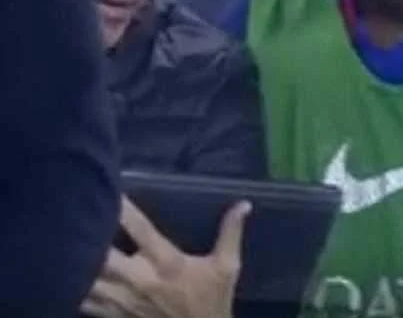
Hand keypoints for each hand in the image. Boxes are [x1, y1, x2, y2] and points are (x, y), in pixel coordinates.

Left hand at [80, 196, 250, 317]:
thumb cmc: (211, 301)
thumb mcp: (227, 267)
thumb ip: (230, 233)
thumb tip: (244, 203)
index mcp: (167, 263)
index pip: (140, 231)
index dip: (124, 209)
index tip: (111, 189)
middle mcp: (140, 280)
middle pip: (102, 255)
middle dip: (89, 234)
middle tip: (77, 212)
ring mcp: (122, 300)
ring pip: (87, 278)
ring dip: (76, 259)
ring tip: (66, 237)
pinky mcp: (111, 315)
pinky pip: (83, 301)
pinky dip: (73, 286)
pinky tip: (67, 271)